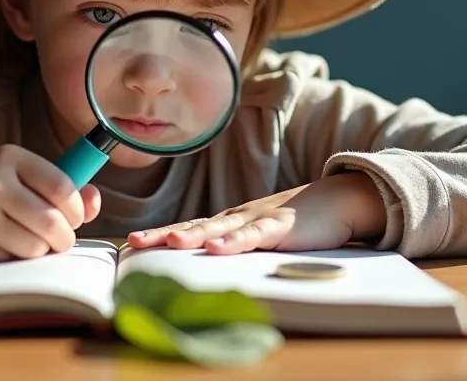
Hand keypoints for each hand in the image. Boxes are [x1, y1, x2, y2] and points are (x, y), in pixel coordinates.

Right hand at [0, 144, 100, 263]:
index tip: (73, 218)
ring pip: (36, 246)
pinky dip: (18, 259)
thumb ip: (62, 188)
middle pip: (52, 222)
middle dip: (64, 237)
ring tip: (28, 240)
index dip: (76, 210)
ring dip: (41, 251)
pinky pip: (13, 261)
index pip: (62, 186)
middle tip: (59, 239)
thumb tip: (94, 202)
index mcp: (9, 157)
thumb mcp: (22, 178)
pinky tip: (5, 246)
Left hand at [126, 171, 384, 254]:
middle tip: (133, 243)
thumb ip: (233, 248)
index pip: (187, 228)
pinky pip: (254, 234)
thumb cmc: (294, 223)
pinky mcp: (281, 227)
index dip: (159, 235)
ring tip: (169, 243)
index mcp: (228, 221)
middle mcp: (236, 218)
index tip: (130, 244)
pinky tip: (219, 247)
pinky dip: (235, 240)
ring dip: (193, 235)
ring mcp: (257, 219)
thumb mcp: (256, 236)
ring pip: (219, 228)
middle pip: (194, 226)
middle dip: (162, 234)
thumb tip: (203, 266)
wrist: (336, 200)